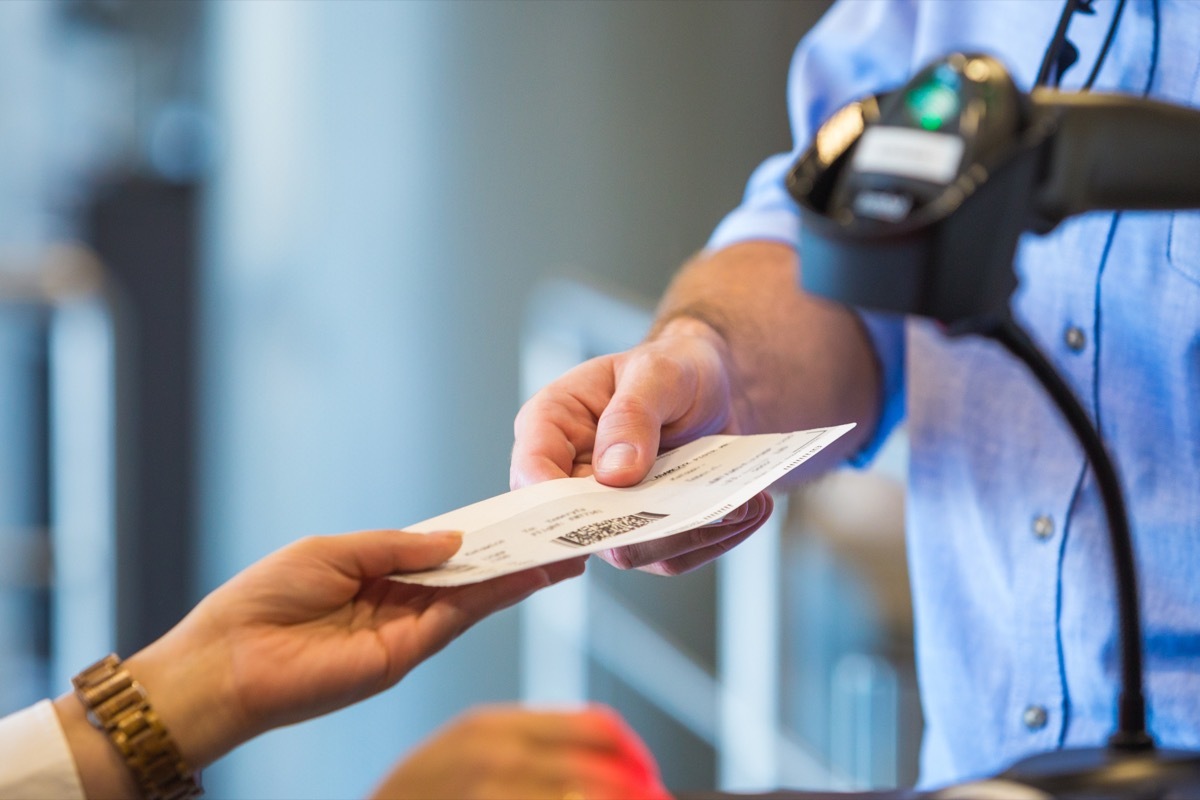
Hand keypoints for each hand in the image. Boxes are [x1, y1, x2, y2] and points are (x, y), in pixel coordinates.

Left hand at [123, 530, 584, 768]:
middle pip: (465, 575)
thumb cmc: (264, 600)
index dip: (477, 535)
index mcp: (373, 574)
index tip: (515, 516)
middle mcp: (395, 603)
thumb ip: (397, 546)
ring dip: (516, 574)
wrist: (228, 662)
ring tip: (560, 550)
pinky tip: (525, 574)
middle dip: (510, 555)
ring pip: (473, 597)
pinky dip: (495, 596)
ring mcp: (404, 631)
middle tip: (556, 533)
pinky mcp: (405, 654)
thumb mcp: (333, 551)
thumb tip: (455, 539)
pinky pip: (458, 618)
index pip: (438, 553)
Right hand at [370, 704, 671, 799]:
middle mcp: (492, 756)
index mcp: (492, 725)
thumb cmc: (419, 796)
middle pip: (591, 771)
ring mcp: (485, 791)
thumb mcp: (470, 753)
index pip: (591, 726)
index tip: (649, 772)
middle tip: (656, 798)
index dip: (631, 751)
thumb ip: (530, 748)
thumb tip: (603, 763)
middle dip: (633, 790)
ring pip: (576, 796)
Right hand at [511, 315, 771, 574]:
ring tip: (743, 503)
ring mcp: (607, 512)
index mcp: (551, 425)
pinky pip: (671, 557)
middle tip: (700, 510)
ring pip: (632, 551)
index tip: (606, 495)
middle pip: (580, 525)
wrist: (716, 390)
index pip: (531, 469)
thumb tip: (615, 473)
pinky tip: (748, 509)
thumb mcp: (658, 372)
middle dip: (644, 525)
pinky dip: (714, 538)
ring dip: (691, 534)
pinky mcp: (644, 534)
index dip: (553, 496)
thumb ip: (632, 415)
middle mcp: (569, 477)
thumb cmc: (675, 368)